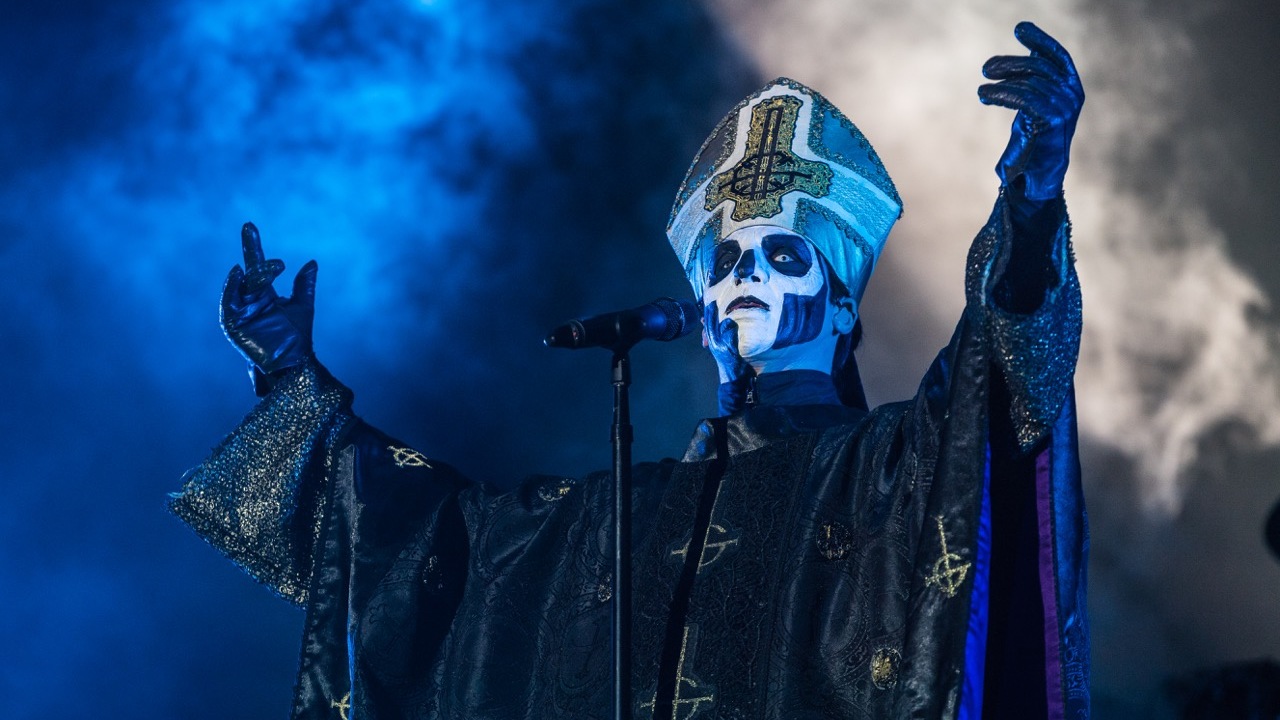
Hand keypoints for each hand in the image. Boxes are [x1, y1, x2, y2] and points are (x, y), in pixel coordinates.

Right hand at [219, 222, 316, 379]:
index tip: (250, 225)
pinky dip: (230, 288)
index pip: (258, 265)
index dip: (253, 246)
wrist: (294, 363)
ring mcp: (240, 312)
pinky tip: (238, 274)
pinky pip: (228, 303)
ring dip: (246, 272)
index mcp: (265, 294)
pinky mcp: (233, 324)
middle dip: (251, 253)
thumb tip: (311, 262)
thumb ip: (304, 285)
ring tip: (255, 260)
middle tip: (254, 234)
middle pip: (248, 271)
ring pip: (238, 285)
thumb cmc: (298, 338)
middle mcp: (250, 300)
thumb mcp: (303, 306)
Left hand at [979, 22, 1083, 200]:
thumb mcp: (1032, 107)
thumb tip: (1021, 59)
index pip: (1057, 56)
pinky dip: (1001, 94)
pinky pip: (1023, 98)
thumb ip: (1032, 84)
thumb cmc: (1032, 143)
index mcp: (1071, 88)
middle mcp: (1072, 94)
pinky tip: (985, 95)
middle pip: (1038, 66)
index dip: (1039, 40)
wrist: (1037, 177)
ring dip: (1001, 81)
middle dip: (1010, 64)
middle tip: (986, 68)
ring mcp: (1065, 107)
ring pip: (1028, 82)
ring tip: (982, 87)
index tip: (1019, 28)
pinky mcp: (1053, 119)